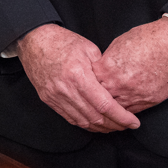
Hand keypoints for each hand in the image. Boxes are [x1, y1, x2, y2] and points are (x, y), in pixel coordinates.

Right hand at [17, 23, 140, 131]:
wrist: (33, 40)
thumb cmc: (61, 41)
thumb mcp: (88, 48)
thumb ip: (103, 69)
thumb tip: (116, 84)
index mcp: (78, 75)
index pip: (104, 105)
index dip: (121, 117)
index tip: (133, 122)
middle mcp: (65, 89)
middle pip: (95, 118)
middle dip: (115, 125)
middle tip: (127, 126)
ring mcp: (54, 96)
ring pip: (83, 122)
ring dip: (101, 127)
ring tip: (114, 126)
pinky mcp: (48, 99)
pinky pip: (70, 118)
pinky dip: (85, 124)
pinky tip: (95, 123)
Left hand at [93, 18, 167, 112]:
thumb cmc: (151, 38)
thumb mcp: (120, 43)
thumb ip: (108, 59)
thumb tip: (101, 67)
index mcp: (109, 67)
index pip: (89, 82)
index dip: (86, 83)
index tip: (86, 85)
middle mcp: (120, 83)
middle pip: (99, 98)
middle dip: (96, 99)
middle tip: (92, 101)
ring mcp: (135, 94)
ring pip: (115, 109)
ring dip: (110, 109)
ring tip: (105, 110)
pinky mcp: (150, 100)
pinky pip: (132, 111)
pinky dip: (125, 112)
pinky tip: (121, 111)